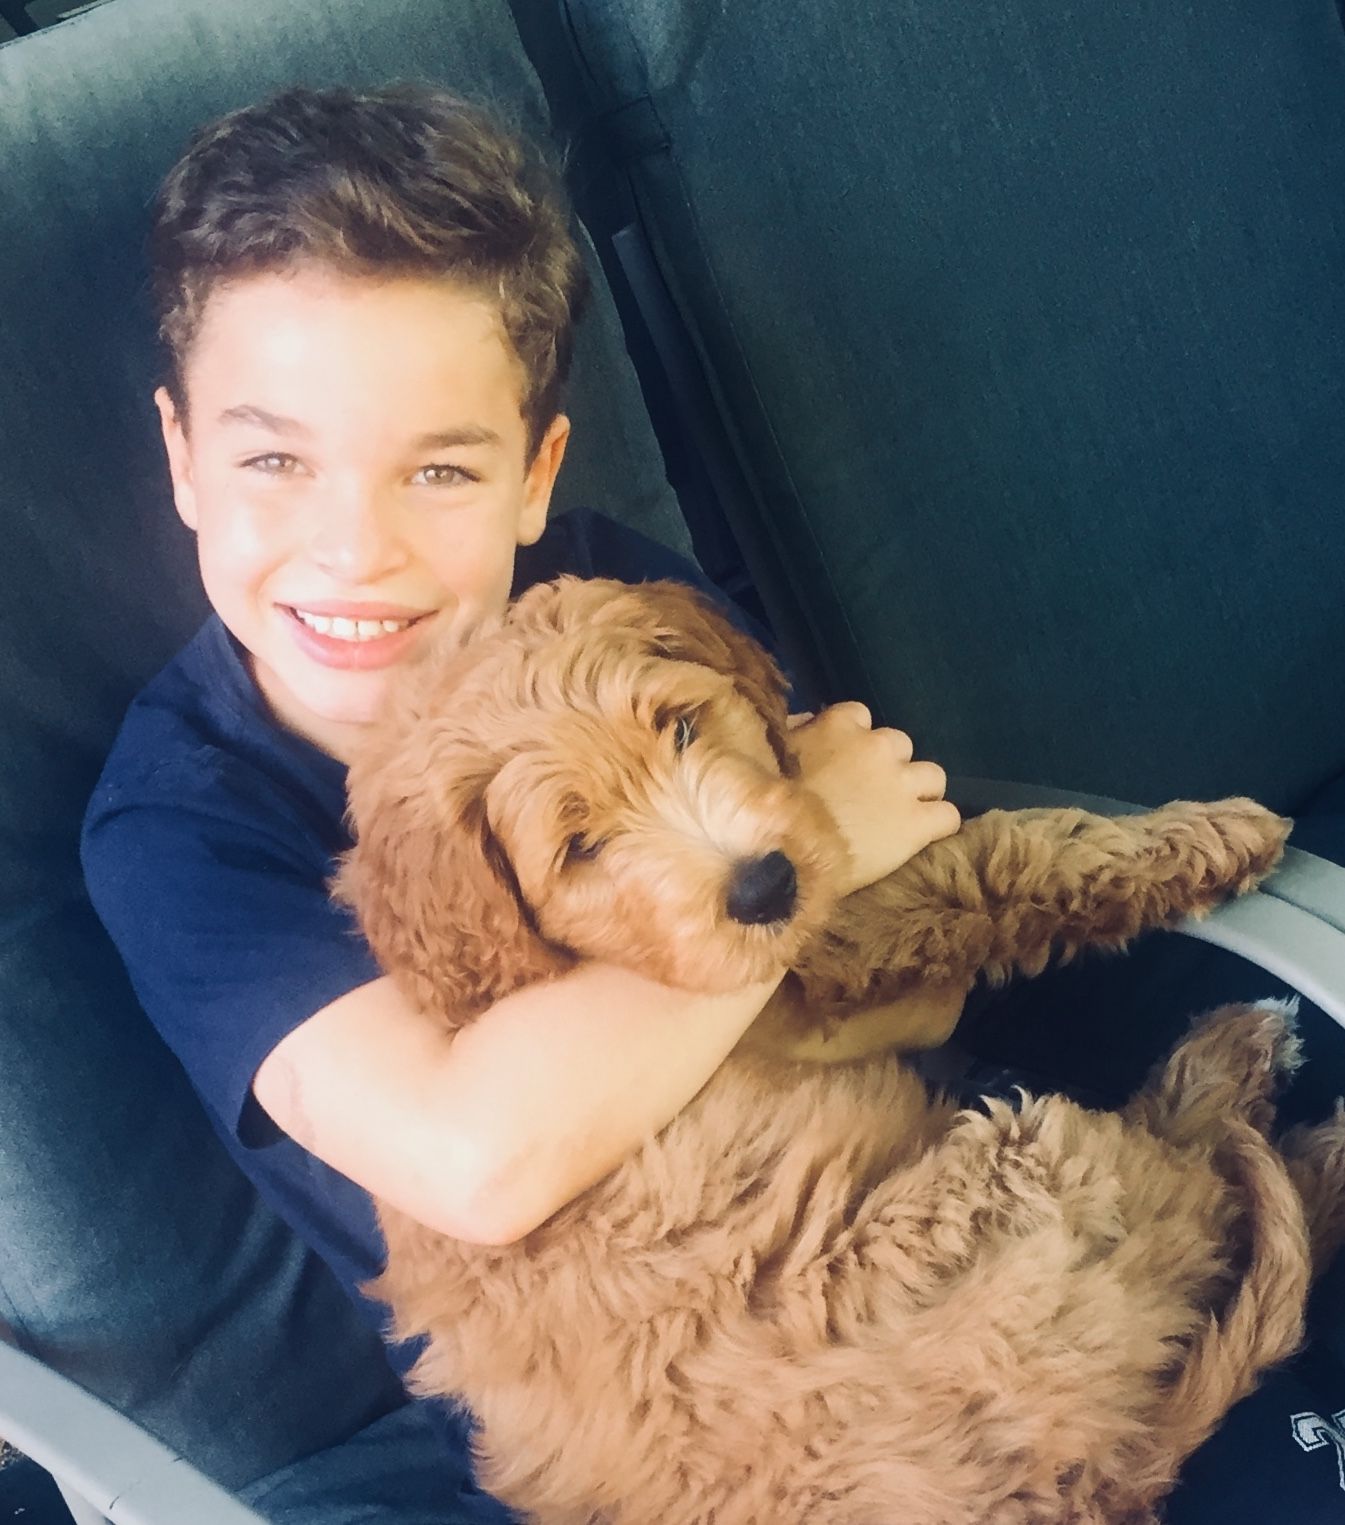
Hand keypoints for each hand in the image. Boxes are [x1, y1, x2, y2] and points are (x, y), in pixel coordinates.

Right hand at [788, 704, 960, 895]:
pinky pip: (948, 816)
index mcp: (839, 726)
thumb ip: (795, 735)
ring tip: (899, 816)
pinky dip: (936, 825)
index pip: (860, 716)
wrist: (781, 856)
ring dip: (918, 792)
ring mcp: (902, 783)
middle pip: (899, 745)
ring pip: (933, 777)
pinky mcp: (919, 823)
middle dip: (888, 766)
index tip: (842, 763)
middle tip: (870, 795)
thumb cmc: (766, 807)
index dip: (853, 741)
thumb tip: (805, 724)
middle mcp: (877, 746)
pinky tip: (919, 838)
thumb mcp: (771, 757)